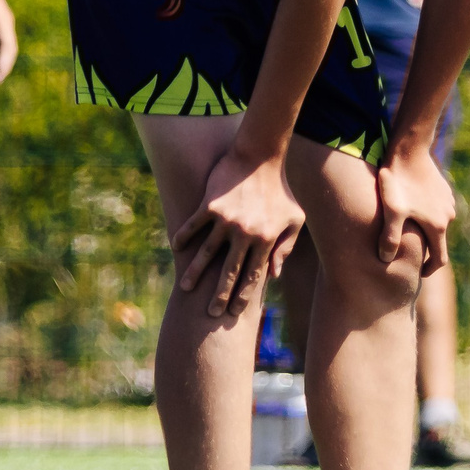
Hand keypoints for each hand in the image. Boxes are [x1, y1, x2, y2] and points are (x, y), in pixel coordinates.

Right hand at [170, 145, 304, 317]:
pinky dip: (184, 237)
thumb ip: (286, 247)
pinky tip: (175, 249)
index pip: (253, 274)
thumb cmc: (281, 190)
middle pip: (230, 271)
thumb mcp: (294, 219)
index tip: (235, 311)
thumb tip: (273, 275)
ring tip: (186, 287)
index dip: (244, 294)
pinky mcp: (210, 205)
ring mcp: (226, 219)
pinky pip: (194, 225)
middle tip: (210, 313)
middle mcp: (245, 233)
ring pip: (208, 252)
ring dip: (196, 272)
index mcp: (266, 238)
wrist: (262, 156)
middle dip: (220, 294)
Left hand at [375, 143, 456, 275]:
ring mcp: (447, 201)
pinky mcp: (443, 189)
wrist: (409, 149)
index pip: (440, 259)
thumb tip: (385, 259)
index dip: (429, 269)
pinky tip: (409, 207)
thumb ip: (390, 237)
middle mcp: (448, 216)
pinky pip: (436, 209)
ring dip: (424, 229)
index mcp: (438, 226)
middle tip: (405, 250)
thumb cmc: (398, 181)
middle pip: (438, 241)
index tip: (418, 273)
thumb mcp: (391, 211)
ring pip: (437, 223)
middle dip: (424, 249)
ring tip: (404, 227)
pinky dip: (426, 214)